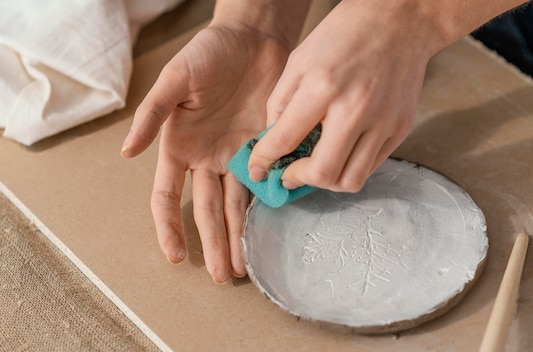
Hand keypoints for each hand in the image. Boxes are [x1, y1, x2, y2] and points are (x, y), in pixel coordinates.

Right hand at [121, 25, 289, 282]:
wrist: (254, 39)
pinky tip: (269, 231)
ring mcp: (237, 156)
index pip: (169, 197)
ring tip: (241, 267)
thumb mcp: (174, 81)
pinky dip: (265, 207)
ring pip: (236, 205)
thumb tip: (126, 153)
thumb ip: (152, 116)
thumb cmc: (208, 54)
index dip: (169, 226)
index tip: (175, 256)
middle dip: (212, 243)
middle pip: (207, 210)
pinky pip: (264, 183)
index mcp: (179, 147)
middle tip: (220, 276)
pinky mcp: (265, 149)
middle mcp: (208, 158)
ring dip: (238, 236)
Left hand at [247, 0, 439, 192]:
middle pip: (323, 173)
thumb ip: (281, 102)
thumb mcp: (300, 58)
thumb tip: (272, 140)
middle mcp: (356, 108)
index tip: (258, 170)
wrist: (402, 20)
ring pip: (351, 180)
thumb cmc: (347, 33)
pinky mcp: (401, 128)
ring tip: (315, 167)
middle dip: (297, 179)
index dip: (265, 161)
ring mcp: (383, 121)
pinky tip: (340, 151)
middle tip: (289, 173)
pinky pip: (372, 166)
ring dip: (326, 181)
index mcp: (323, 86)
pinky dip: (351, 167)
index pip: (286, 139)